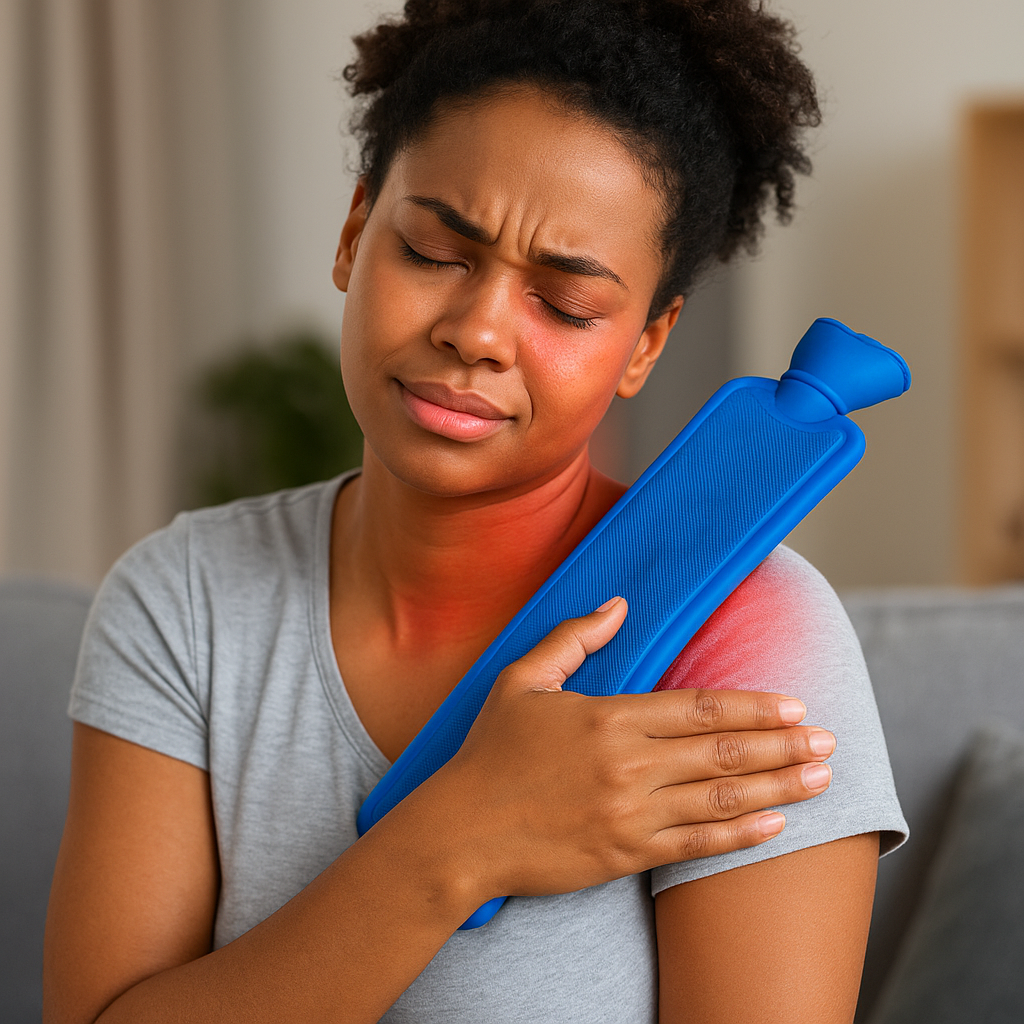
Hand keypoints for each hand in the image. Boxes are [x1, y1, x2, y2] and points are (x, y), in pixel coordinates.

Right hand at [429, 597, 833, 900]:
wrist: (460, 832)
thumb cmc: (490, 753)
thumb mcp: (521, 680)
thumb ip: (572, 638)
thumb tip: (618, 605)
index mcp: (608, 718)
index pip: (698, 707)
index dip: (752, 705)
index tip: (793, 703)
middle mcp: (628, 765)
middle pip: (722, 751)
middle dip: (782, 744)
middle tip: (828, 739)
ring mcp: (630, 813)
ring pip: (720, 798)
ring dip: (778, 787)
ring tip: (821, 779)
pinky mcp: (625, 854)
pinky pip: (696, 845)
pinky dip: (740, 836)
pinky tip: (775, 826)